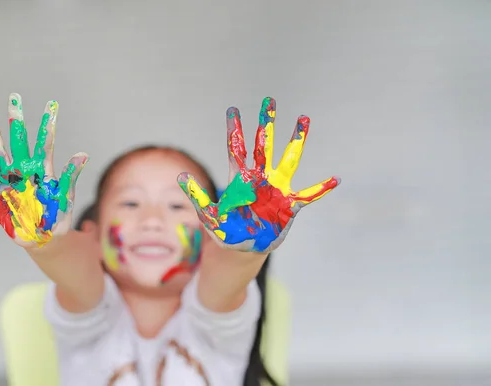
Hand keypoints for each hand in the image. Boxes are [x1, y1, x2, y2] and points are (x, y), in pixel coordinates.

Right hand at [0, 93, 87, 247]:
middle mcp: (24, 171)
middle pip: (19, 140)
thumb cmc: (58, 216)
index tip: (52, 105)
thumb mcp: (66, 196)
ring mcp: (9, 181)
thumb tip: (83, 153)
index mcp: (43, 171)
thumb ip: (70, 175)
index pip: (46, 143)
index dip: (48, 125)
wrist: (45, 237)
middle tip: (15, 96)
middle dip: (17, 119)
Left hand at [178, 97, 339, 252]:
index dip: (233, 130)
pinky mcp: (288, 206)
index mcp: (240, 180)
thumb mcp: (209, 217)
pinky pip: (307, 196)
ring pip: (288, 160)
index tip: (232, 109)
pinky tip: (335, 179)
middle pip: (263, 146)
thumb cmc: (226, 232)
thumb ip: (197, 197)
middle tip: (269, 100)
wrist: (244, 250)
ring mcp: (276, 190)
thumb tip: (181, 175)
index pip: (236, 149)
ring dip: (296, 140)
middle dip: (266, 124)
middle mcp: (259, 179)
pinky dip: (321, 189)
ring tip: (303, 118)